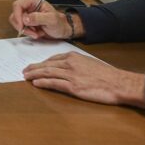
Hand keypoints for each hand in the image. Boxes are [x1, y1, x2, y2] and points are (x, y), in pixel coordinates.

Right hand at [9, 0, 81, 39]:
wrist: (62, 29)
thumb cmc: (59, 23)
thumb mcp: (51, 20)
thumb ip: (38, 18)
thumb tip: (25, 18)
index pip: (18, 5)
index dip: (17, 16)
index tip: (22, 26)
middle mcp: (28, 4)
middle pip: (15, 14)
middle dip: (22, 26)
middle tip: (33, 32)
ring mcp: (26, 13)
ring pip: (16, 22)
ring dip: (26, 30)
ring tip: (37, 33)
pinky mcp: (25, 20)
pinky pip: (20, 27)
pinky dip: (27, 32)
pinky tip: (36, 32)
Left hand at [23, 53, 144, 107]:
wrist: (119, 83)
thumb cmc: (107, 75)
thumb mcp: (90, 63)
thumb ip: (76, 64)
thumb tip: (66, 68)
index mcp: (74, 57)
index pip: (53, 59)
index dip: (42, 63)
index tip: (35, 66)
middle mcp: (70, 64)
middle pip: (47, 65)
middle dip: (34, 68)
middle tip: (25, 71)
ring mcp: (71, 75)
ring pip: (47, 73)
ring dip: (35, 75)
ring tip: (26, 77)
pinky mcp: (74, 87)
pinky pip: (54, 83)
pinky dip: (43, 83)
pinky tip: (36, 83)